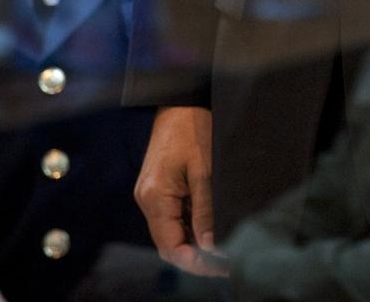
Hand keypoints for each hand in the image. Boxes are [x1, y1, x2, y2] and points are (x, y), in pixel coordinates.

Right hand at [134, 105, 217, 274]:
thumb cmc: (192, 130)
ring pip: (169, 232)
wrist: (179, 102)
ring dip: (192, 243)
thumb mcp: (204, 172)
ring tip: (221, 249)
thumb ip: (205, 212)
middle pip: (167, 244)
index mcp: (154, 197)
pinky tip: (207, 229)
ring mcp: (149, 194)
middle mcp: (146, 200)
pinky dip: (187, 227)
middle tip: (223, 264)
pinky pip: (170, 217)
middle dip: (194, 257)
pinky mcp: (155, 188)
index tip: (219, 267)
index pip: (170, 246)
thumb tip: (210, 247)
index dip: (194, 262)